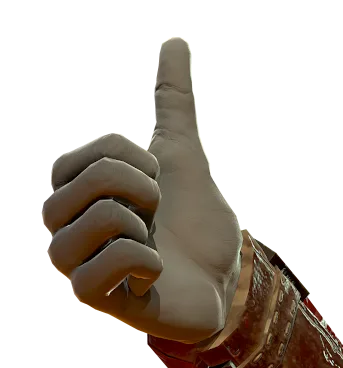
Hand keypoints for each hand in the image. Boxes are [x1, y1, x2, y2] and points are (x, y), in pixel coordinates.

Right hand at [42, 36, 242, 343]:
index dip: (143, 165)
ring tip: (151, 246)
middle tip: (155, 221)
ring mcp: (74, 262)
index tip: (157, 191)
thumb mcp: (184, 157)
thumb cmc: (196, 229)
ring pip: (95, 220)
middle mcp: (63, 222)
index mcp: (75, 186)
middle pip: (92, 179)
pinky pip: (103, 268)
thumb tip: (176, 39)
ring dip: (140, 227)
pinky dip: (143, 266)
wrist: (223, 287)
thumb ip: (173, 102)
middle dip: (144, 192)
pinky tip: (152, 277)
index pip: (99, 150)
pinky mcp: (92, 297)